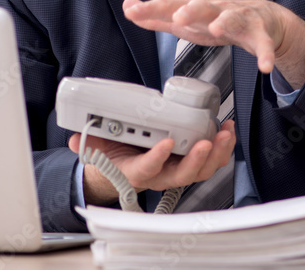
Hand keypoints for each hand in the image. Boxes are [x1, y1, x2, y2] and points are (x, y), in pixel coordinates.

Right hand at [70, 120, 235, 205]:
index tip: (167, 143)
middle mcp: (160, 175)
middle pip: (182, 174)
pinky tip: (226, 130)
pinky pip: (210, 161)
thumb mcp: (96, 151)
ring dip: (216, 153)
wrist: (122, 169)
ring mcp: (177, 170)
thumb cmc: (115, 159)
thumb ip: (88, 144)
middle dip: (197, 160)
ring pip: (201, 170)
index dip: (157, 157)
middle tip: (205, 142)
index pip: (147, 168)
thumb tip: (78, 140)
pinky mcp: (189, 162)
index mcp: (137, 171)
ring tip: (224, 133)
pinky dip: (221, 147)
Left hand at [122, 0, 304, 87]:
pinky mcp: (261, 34)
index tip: (133, 10)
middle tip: (179, 17)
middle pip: (203, 7)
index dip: (153, 8)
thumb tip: (128, 6)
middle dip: (191, 10)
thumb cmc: (219, 18)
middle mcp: (217, 10)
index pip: (172, 6)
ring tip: (218, 29)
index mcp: (196, 8)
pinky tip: (264, 66)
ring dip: (225, 22)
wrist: (264, 18)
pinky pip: (263, 44)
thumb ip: (157, 16)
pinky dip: (265, 54)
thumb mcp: (186, 19)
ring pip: (233, 19)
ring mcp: (240, 20)